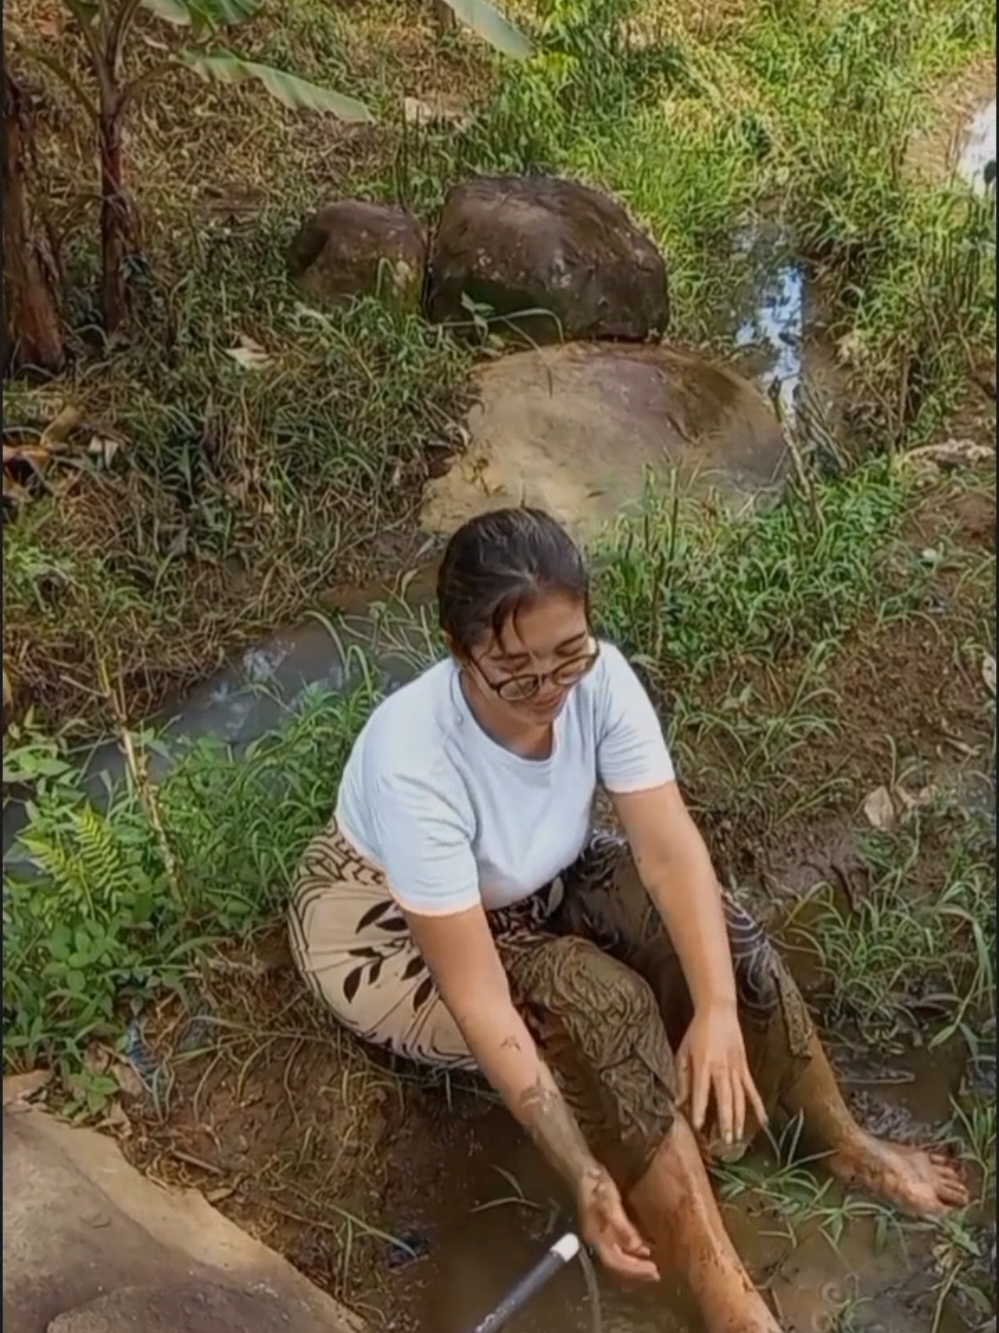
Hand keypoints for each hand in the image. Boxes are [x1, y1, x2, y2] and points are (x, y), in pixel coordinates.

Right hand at [575, 1164, 658, 1283]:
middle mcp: (597, 1242)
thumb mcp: (610, 1203)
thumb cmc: (597, 1185)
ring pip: (619, 1258)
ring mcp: (601, 1236)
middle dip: (637, 1272)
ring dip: (635, 1265)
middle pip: (617, 1265)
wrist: (584, 1171)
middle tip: (656, 1274)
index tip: (653, 1270)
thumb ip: (622, 1226)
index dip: (634, 1270)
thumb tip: (636, 1247)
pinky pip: (620, 1248)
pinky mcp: (606, 1229)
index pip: (615, 1263)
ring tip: (653, 1267)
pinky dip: (633, 1253)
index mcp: (596, 1238)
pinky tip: (645, 1249)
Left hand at [676, 999, 767, 1145]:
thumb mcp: (683, 1052)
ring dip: (739, 1118)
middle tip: (725, 1141)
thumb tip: (678, 1102)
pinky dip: (757, 1105)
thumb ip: (681, 1077)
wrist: (719, 1012)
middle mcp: (721, 1068)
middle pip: (725, 1097)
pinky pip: (751, 1089)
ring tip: (738, 1137)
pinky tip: (763, 1120)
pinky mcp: (745, 1067)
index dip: (700, 1108)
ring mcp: (736, 1068)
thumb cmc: (697, 1032)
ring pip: (739, 1097)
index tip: (699, 1126)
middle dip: (725, 1120)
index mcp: (703, 1063)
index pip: (701, 1090)